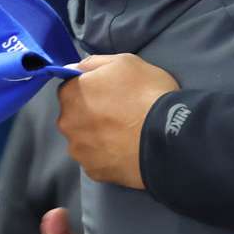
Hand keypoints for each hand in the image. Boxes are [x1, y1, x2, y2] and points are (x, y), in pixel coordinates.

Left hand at [56, 53, 179, 188]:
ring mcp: (79, 150)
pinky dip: (107, 156)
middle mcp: (67, 123)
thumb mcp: (125, 62)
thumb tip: (75, 68)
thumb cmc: (145, 93)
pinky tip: (125, 151)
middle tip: (119, 114)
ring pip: (84, 140)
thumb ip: (95, 63)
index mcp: (71, 94)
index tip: (109, 93)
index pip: (70, 88)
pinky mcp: (93, 171)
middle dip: (90, 114)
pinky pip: (96, 160)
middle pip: (74, 116)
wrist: (166, 136)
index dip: (90, 89)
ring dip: (97, 137)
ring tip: (124, 136)